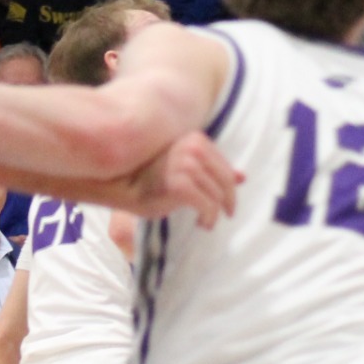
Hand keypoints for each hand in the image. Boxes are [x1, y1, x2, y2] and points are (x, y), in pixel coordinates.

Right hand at [127, 132, 242, 228]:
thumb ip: (212, 170)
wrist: (121, 187)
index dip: (229, 186)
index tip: (227, 202)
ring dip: (214, 213)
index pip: (223, 165)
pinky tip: (202, 223)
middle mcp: (190, 148)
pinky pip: (207, 205)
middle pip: (224, 179)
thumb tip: (242, 177)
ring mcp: (184, 164)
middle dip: (229, 200)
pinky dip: (208, 217)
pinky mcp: (179, 184)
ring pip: (216, 194)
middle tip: (228, 214)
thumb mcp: (186, 170)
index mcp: (194, 139)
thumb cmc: (152, 179)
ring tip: (206, 222)